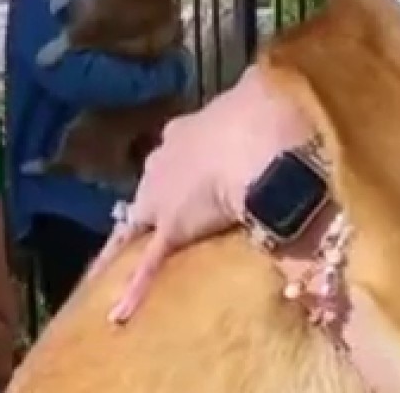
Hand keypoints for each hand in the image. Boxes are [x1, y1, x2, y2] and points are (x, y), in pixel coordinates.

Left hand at [85, 65, 314, 322]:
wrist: (257, 130)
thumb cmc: (261, 108)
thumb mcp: (257, 102)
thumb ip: (260, 103)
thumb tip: (279, 87)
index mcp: (186, 130)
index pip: (176, 151)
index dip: (182, 165)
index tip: (188, 175)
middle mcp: (163, 161)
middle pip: (152, 186)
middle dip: (157, 202)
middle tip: (165, 219)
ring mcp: (160, 196)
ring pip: (138, 223)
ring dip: (135, 241)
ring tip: (121, 264)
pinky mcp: (169, 228)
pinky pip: (149, 262)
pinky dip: (135, 288)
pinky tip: (120, 312)